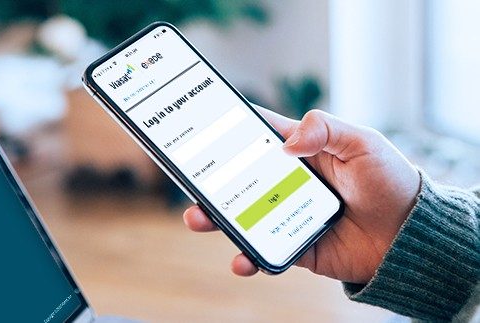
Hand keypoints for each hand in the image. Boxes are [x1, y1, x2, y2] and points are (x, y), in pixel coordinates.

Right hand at [183, 108, 419, 283]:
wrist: (409, 236)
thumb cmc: (389, 181)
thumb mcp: (363, 142)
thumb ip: (325, 129)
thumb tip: (284, 144)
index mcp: (301, 151)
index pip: (258, 135)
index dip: (230, 128)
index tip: (200, 125)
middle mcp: (288, 181)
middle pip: (239, 176)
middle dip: (211, 178)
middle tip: (188, 177)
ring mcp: (287, 213)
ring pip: (242, 214)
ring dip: (216, 217)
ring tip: (198, 218)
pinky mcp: (294, 244)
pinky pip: (263, 250)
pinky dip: (248, 256)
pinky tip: (241, 259)